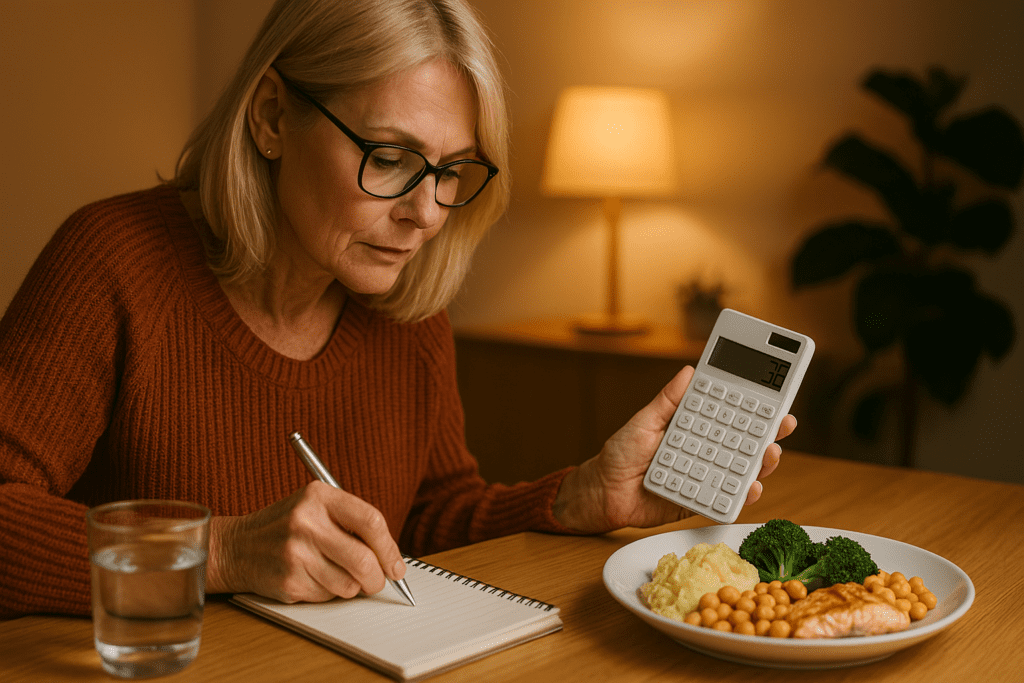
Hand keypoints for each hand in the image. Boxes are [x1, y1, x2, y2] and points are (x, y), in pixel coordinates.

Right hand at [205, 481, 405, 602]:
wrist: (236, 547)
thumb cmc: (286, 526)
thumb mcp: (315, 506)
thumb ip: (352, 522)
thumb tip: (392, 558)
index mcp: (318, 496)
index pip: (371, 521)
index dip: (390, 548)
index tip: (397, 565)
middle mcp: (306, 522)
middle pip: (364, 559)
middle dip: (378, 577)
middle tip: (377, 581)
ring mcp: (295, 553)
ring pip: (349, 585)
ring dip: (351, 586)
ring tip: (333, 573)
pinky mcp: (288, 581)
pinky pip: (328, 597)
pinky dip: (328, 593)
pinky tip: (312, 578)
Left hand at [552, 366, 796, 533]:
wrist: (602, 494)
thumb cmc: (620, 455)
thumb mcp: (643, 422)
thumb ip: (667, 401)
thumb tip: (689, 371)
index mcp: (694, 429)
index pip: (729, 417)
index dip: (754, 408)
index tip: (775, 398)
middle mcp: (704, 453)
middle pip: (744, 444)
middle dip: (768, 434)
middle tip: (783, 424)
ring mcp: (703, 478)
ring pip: (741, 472)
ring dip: (760, 464)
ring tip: (770, 454)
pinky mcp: (698, 503)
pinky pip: (724, 501)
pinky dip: (740, 497)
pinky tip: (750, 488)